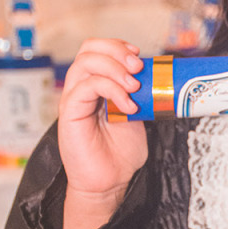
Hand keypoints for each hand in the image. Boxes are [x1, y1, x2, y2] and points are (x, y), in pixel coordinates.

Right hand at [57, 39, 147, 228]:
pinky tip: (127, 105)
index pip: (97, 49)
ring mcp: (74, 99)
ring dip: (115, 69)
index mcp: (96, 86)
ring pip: (85, 63)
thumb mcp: (137, 115)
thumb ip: (141, 94)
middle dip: (116, 51)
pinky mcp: (70, 113)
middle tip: (137, 67)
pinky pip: (85, 88)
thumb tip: (157, 75)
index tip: (139, 56)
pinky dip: (111, 90)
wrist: (110, 182)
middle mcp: (82, 88)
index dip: (117, 46)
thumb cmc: (120, 154)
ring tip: (133, 87)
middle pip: (88, 49)